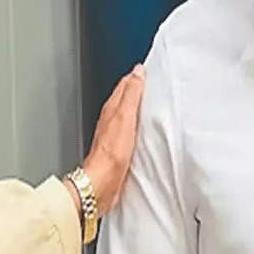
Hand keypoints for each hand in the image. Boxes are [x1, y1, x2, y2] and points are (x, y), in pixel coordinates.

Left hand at [81, 64, 144, 213]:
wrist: (102, 183)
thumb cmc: (110, 155)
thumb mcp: (125, 117)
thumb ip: (131, 94)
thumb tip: (137, 72)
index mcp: (112, 109)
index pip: (124, 85)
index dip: (136, 76)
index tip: (147, 70)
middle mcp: (111, 120)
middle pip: (125, 99)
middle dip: (138, 90)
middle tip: (151, 83)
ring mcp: (115, 136)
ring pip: (128, 115)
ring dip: (138, 108)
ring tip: (151, 103)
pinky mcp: (120, 150)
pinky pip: (131, 132)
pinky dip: (139, 127)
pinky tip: (146, 131)